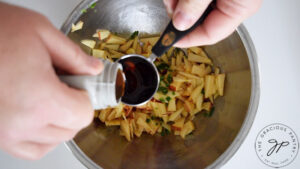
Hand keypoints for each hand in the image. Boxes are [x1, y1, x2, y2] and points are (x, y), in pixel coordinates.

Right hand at [0, 3, 102, 159]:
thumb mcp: (41, 32)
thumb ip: (74, 56)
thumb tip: (94, 70)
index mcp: (40, 99)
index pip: (82, 115)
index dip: (85, 97)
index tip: (79, 85)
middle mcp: (21, 123)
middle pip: (69, 130)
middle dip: (73, 109)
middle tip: (63, 87)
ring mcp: (5, 133)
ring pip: (51, 142)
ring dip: (58, 124)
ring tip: (48, 99)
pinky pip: (28, 149)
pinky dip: (40, 137)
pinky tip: (38, 116)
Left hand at [163, 0, 261, 46]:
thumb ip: (195, 4)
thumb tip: (180, 24)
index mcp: (240, 7)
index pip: (210, 35)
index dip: (187, 38)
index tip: (168, 39)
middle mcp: (233, 3)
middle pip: (200, 22)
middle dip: (180, 14)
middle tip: (171, 4)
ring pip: (194, 10)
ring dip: (178, 2)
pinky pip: (195, 1)